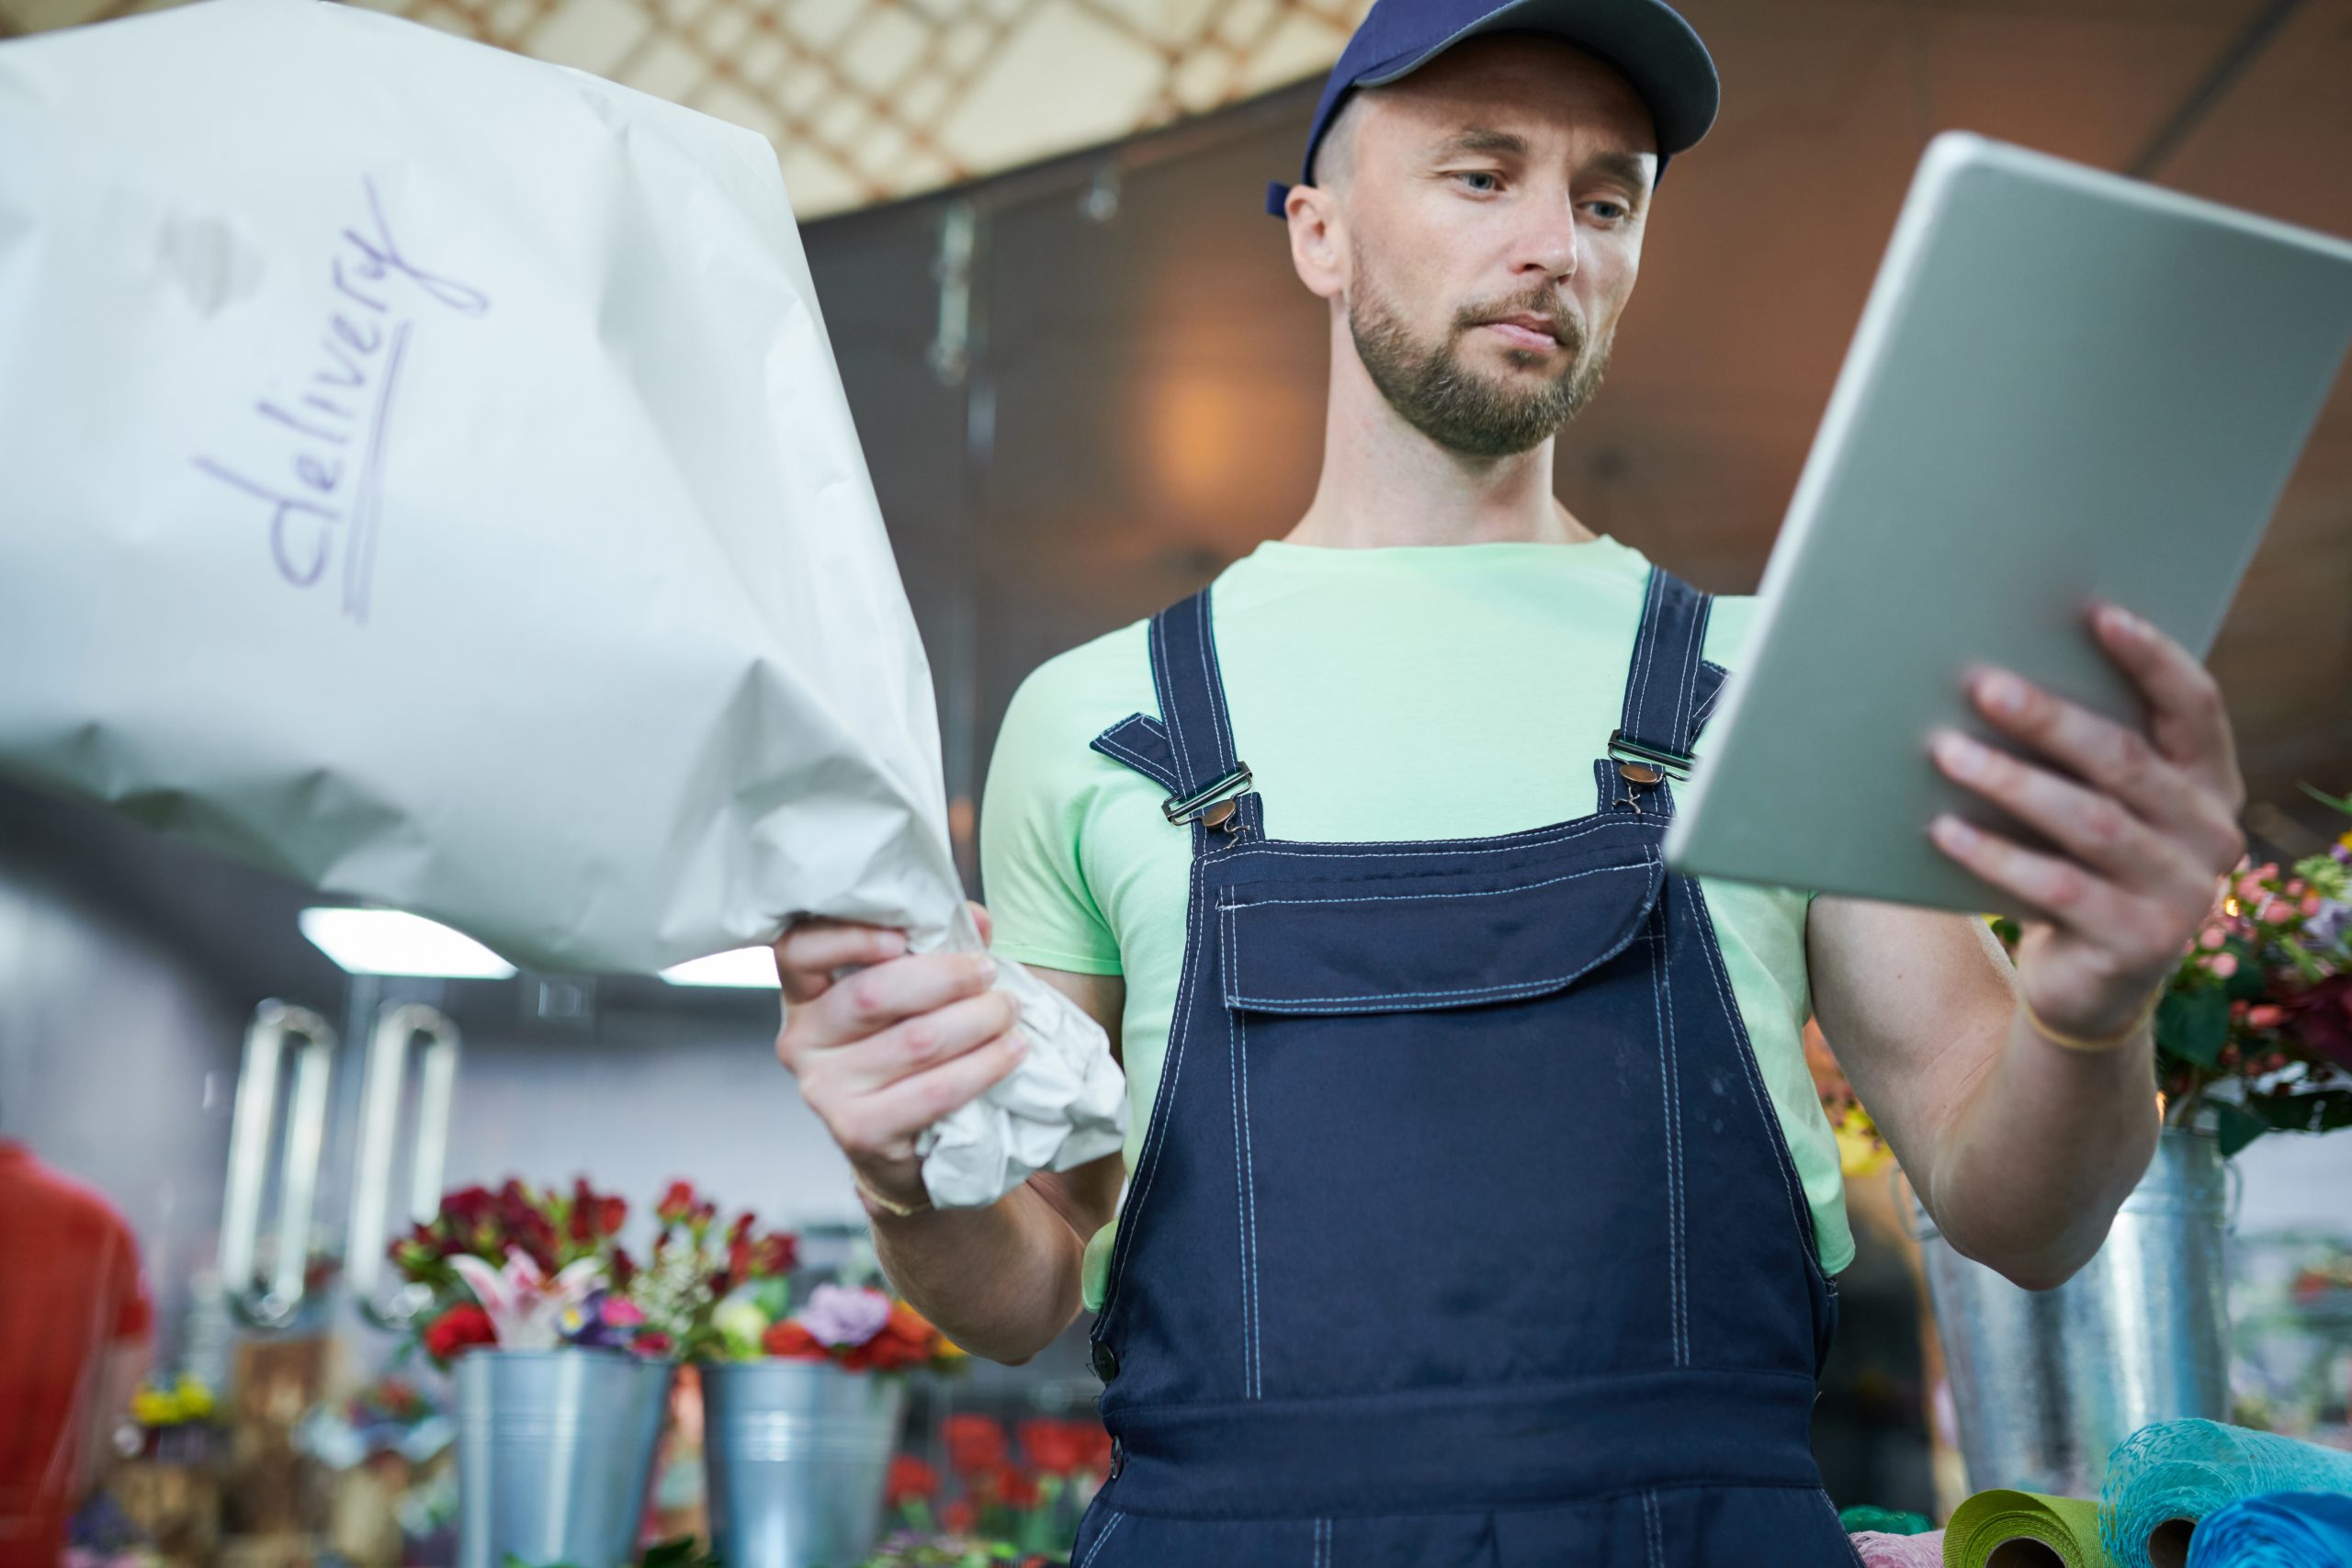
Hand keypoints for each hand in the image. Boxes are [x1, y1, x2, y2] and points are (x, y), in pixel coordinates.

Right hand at [771, 901, 1025, 1208]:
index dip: (848, 937)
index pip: (799, 951)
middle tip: (988, 974)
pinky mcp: (857, 1130)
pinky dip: (982, 1067)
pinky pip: (933, 1092)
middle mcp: (801, 1040)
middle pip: (871, 994)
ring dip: (976, 1022)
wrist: (902, 1141)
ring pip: (914, 1042)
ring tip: (1009, 1011)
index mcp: (805, 994)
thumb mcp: (912, 993)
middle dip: (945, 978)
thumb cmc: (905, 1049)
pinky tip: (1010, 1052)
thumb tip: (975, 920)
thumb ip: (935, 949)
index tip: (903, 935)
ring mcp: (823, 1090)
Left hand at [1927, 603, 2246, 1040]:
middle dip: (2050, 718)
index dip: (2152, 658)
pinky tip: (1943, 831)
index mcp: (2210, 785)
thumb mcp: (2094, 809)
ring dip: (2012, 782)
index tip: (2096, 614)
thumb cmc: (2079, 869)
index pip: (2196, 707)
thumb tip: (1996, 674)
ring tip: (1945, 751)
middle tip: (1981, 683)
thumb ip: (2083, 757)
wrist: (2088, 987)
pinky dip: (1995, 856)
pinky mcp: (2141, 946)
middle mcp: (2213, 835)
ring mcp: (2184, 894)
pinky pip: (2056, 887)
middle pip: (2126, 760)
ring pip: (2090, 823)